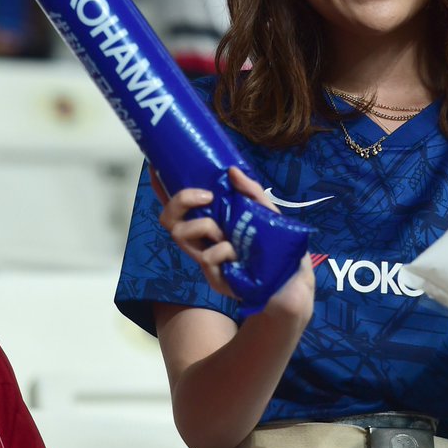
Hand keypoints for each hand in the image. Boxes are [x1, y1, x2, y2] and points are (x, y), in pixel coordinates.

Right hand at [159, 167, 314, 315]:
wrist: (293, 281)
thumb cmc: (278, 245)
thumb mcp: (268, 211)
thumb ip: (250, 191)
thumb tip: (231, 170)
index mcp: (213, 222)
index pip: (180, 206)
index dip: (162, 188)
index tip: (154, 167)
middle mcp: (203, 241)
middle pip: (168, 219)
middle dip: (180, 200)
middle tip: (207, 196)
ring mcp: (205, 260)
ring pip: (180, 234)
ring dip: (205, 226)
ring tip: (228, 233)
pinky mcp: (213, 279)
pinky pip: (208, 255)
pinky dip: (225, 249)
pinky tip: (240, 256)